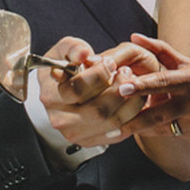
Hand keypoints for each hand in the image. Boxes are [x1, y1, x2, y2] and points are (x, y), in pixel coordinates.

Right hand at [38, 36, 162, 146]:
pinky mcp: (91, 141)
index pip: (78, 89)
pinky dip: (135, 117)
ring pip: (112, 123)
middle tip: (127, 72)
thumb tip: (83, 53)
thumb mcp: (64, 50)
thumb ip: (73, 48)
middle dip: (119, 89)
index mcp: (51, 96)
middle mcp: (61, 120)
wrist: (60, 90)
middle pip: (98, 111)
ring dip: (131, 102)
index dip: (99, 74)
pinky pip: (120, 133)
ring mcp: (76, 134)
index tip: (110, 62)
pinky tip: (138, 99)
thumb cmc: (64, 67)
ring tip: (134, 83)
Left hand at [118, 34, 189, 138]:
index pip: (162, 81)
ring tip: (118, 129)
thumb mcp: (188, 63)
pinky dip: (155, 133)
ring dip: (140, 129)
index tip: (122, 88)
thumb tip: (133, 36)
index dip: (141, 85)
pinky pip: (171, 135)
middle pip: (161, 111)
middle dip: (136, 117)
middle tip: (112, 120)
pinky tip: (140, 132)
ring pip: (163, 127)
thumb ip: (160, 50)